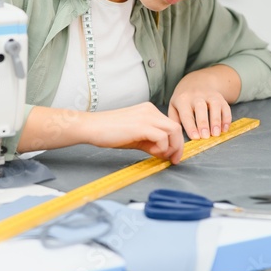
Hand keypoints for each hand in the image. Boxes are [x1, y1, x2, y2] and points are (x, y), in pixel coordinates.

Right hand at [19, 102, 183, 163]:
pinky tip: (151, 153)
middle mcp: (150, 110)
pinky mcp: (142, 126)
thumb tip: (163, 152)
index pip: (170, 125)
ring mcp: (147, 117)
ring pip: (173, 131)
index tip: (172, 156)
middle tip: (173, 160)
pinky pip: (162, 137)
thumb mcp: (133, 136)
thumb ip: (149, 142)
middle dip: (178, 146)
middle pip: (175, 127)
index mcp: (148, 110)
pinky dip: (161, 148)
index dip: (175, 142)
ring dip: (171, 147)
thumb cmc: (108, 132)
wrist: (92, 127)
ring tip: (161, 157)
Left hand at [168, 65, 240, 139]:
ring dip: (216, 121)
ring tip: (216, 134)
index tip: (195, 137)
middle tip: (205, 136)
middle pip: (201, 108)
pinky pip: (225, 107)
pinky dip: (226, 118)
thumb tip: (178, 133)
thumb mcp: (174, 106)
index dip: (191, 126)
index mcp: (183, 99)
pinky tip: (225, 129)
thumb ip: (174, 119)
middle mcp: (196, 96)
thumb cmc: (183, 100)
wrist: (196, 82)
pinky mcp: (220, 97)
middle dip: (203, 123)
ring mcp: (210, 95)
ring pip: (215, 106)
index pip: (186, 114)